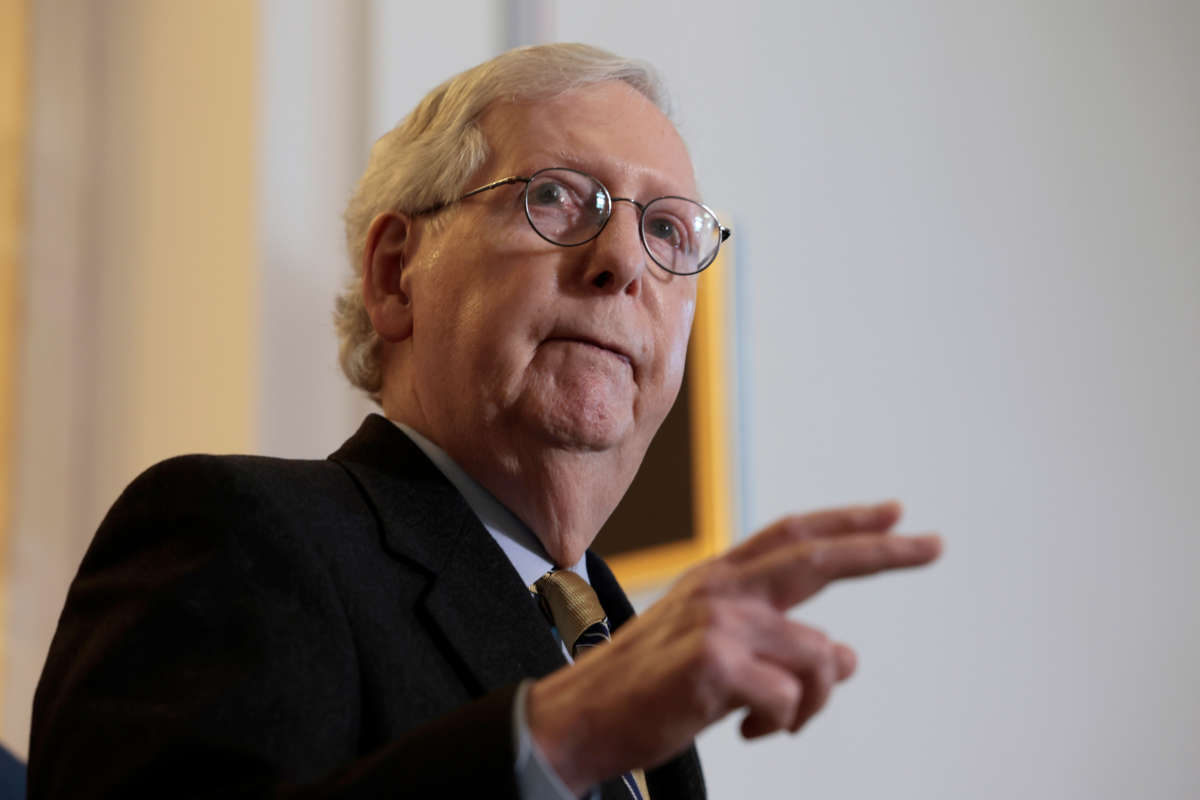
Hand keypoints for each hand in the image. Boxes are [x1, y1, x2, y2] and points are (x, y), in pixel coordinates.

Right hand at [526, 500, 941, 792]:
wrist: (580, 720)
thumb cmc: (647, 690)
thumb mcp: (719, 656)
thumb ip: (779, 645)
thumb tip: (849, 656)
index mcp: (716, 580)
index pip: (791, 536)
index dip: (845, 522)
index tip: (895, 512)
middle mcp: (720, 589)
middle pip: (817, 558)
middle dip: (882, 550)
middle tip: (933, 543)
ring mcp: (718, 621)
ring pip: (819, 658)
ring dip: (812, 704)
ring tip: (772, 723)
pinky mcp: (715, 663)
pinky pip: (790, 699)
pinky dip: (781, 725)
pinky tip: (746, 731)